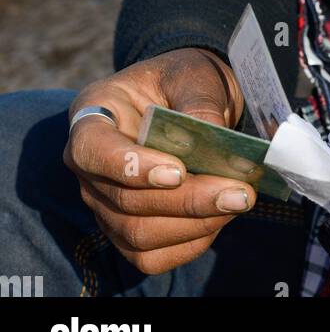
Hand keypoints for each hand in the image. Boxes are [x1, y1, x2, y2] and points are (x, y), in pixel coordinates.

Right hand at [63, 47, 255, 274]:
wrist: (189, 99)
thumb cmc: (184, 81)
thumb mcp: (193, 76)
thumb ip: (199, 105)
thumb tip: (212, 143)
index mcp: (93, 113)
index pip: (90, 150)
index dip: (129, 167)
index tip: (178, 172)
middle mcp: (88, 165)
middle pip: (125, 200)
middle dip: (186, 200)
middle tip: (239, 192)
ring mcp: (102, 202)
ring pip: (137, 232)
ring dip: (194, 223)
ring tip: (238, 201)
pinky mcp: (123, 231)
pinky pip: (149, 255)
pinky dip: (189, 243)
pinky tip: (220, 218)